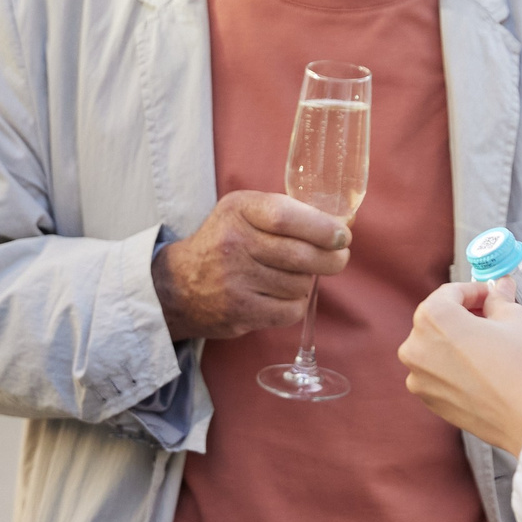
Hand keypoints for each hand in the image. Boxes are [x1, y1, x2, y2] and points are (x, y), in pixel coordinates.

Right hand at [151, 191, 350, 339]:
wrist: (178, 285)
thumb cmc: (224, 242)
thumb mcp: (243, 212)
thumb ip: (285, 212)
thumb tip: (340, 225)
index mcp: (238, 210)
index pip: (286, 216)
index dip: (322, 228)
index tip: (343, 236)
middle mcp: (234, 243)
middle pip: (301, 255)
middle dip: (331, 259)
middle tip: (338, 259)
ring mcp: (235, 280)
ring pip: (299, 284)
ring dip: (307, 282)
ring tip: (294, 276)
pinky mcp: (239, 312)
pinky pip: (290, 310)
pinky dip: (295, 304)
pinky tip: (283, 296)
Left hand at [398, 279, 521, 453]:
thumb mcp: (517, 320)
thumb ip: (499, 301)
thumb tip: (499, 288)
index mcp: (434, 319)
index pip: (450, 293)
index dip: (474, 291)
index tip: (491, 295)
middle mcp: (416, 347)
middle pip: (437, 320)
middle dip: (463, 314)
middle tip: (492, 316)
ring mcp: (419, 378)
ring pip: (435, 348)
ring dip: (456, 341)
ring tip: (488, 344)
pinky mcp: (430, 401)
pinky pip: (438, 373)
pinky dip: (454, 366)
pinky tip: (481, 369)